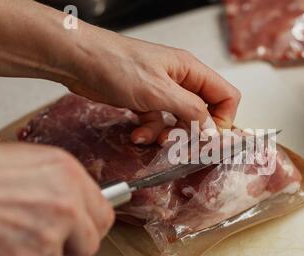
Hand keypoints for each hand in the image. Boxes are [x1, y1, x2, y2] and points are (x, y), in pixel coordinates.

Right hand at [0, 143, 113, 255]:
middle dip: (69, 243)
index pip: (105, 215)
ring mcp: (47, 236)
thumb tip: (79, 199)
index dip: (92, 224)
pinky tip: (1, 240)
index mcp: (69, 178)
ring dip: (36, 251)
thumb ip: (63, 183)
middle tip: (46, 234)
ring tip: (11, 229)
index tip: (85, 227)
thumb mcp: (32, 161)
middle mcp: (66, 207)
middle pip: (88, 244)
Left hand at [66, 28, 240, 144]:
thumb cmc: (116, 64)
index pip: (225, 95)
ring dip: (169, 134)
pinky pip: (157, 122)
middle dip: (193, 131)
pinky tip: (137, 135)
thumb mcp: (159, 92)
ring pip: (179, 121)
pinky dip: (149, 132)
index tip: (210, 138)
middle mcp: (181, 81)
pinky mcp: (145, 101)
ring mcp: (163, 91)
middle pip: (203, 112)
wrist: (78, 61)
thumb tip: (213, 130)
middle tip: (183, 146)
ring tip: (156, 140)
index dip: (223, 119)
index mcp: (191, 71)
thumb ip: (191, 111)